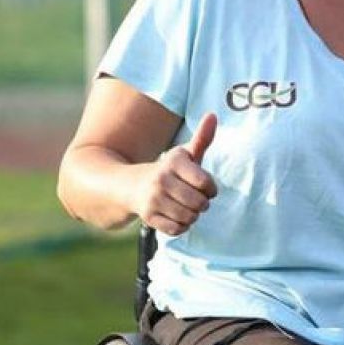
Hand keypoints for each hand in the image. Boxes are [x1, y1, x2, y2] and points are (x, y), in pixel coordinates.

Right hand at [132, 113, 218, 236]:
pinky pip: (177, 229)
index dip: (211, 189)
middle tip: (194, 199)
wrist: (130, 186)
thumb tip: (213, 115)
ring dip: (192, 215)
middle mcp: (161, 179)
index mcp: (174, 162)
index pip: (205, 183)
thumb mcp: (184, 154)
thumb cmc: (168, 170)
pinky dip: (181, 226)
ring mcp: (153, 199)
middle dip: (202, 204)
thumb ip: (202, 138)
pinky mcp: (148, 217)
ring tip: (185, 207)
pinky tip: (175, 216)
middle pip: (200, 203)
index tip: (205, 186)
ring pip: (189, 217)